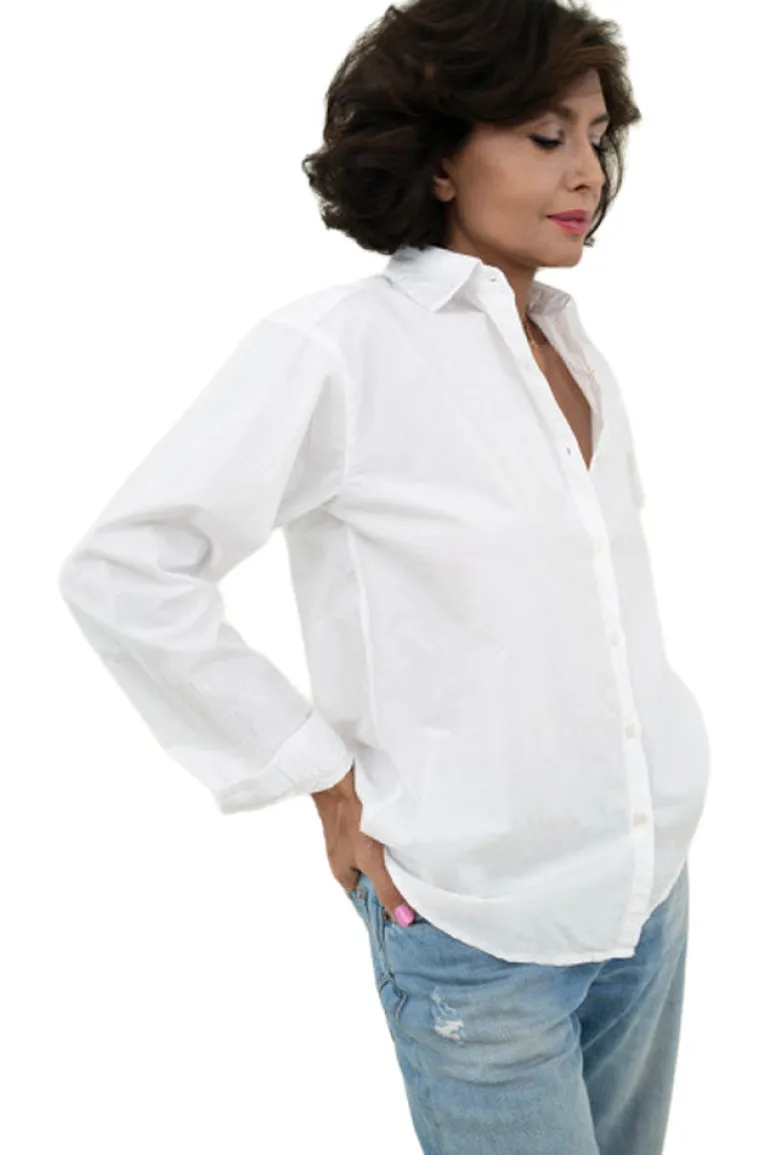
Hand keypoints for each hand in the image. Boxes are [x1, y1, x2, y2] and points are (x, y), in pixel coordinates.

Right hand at [311, 763, 415, 925]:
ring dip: (393, 856)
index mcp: (343, 874)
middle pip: (373, 876)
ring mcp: (350, 838)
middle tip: (422, 879)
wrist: (339, 776)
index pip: (369, 897)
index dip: (388, 900)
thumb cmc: (349, 818)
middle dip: (393, 876)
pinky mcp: (359, 820)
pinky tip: (405, 834)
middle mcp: (345, 858)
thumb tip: (403, 921)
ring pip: (376, 855)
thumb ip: (387, 889)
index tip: (413, 902)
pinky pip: (377, 837)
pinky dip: (389, 838)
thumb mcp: (370, 859)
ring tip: (417, 856)